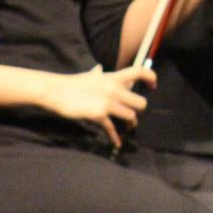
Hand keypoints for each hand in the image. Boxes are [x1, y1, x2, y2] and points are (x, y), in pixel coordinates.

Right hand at [38, 64, 153, 148]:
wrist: (58, 92)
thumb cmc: (74, 83)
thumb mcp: (92, 76)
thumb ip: (101, 75)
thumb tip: (99, 69)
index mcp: (114, 77)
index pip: (139, 71)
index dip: (151, 77)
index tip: (154, 85)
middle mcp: (114, 89)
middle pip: (141, 102)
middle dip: (137, 110)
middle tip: (132, 113)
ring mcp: (108, 102)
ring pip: (131, 117)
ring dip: (129, 124)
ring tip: (126, 128)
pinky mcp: (99, 115)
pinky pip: (113, 130)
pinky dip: (115, 139)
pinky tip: (117, 143)